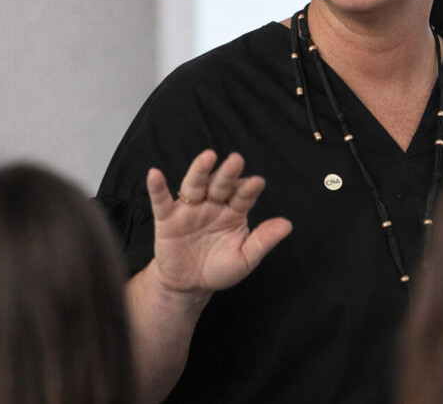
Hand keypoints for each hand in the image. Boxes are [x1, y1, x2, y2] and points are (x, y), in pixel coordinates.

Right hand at [146, 150, 291, 295]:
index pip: (243, 196)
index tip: (257, 182)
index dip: (249, 189)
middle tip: (236, 160)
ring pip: (195, 185)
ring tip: (207, 157)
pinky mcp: (168, 218)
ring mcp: (190, 209)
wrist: (188, 285)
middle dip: (228, 173)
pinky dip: (157, 187)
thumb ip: (263, 241)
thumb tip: (287, 225)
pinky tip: (154, 174)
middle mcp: (212, 204)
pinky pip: (161, 201)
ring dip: (200, 171)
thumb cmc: (218, 268)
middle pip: (220, 184)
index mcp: (234, 211)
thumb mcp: (244, 259)